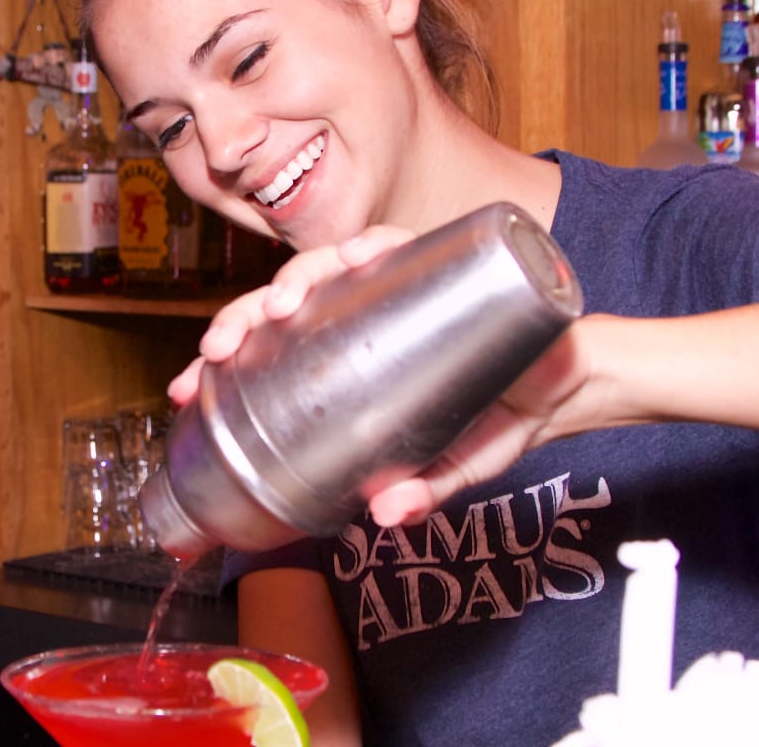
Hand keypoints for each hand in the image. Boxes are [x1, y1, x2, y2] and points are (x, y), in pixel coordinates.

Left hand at [168, 225, 601, 528]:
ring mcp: (394, 278)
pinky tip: (360, 254)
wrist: (573, 384)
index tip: (185, 384)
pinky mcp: (437, 256)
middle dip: (241, 316)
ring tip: (283, 304)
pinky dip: (373, 242)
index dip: (223, 357)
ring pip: (324, 262)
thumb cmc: (499, 417)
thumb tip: (379, 519)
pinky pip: (394, 240)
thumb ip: (419, 490)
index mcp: (345, 351)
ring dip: (296, 276)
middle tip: (222, 347)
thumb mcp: (453, 466)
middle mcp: (360, 308)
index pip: (268, 345)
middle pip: (282, 300)